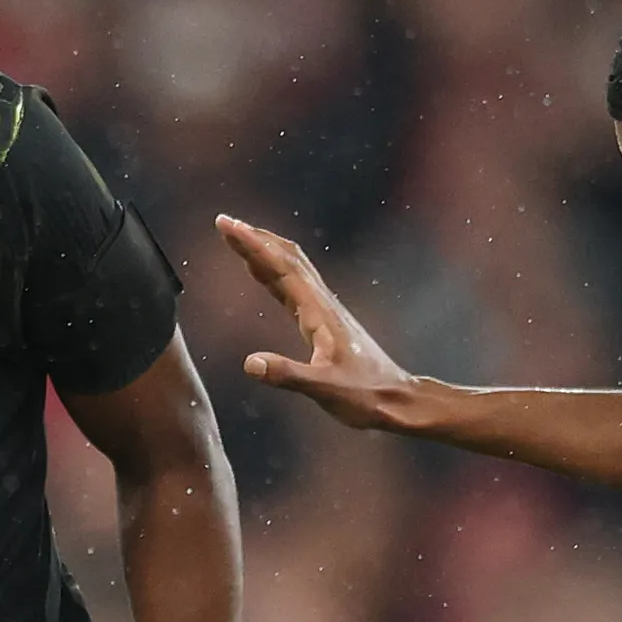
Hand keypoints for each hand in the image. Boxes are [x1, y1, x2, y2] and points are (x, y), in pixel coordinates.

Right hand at [216, 216, 427, 431]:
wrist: (397, 399)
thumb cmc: (365, 395)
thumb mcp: (324, 389)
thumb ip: (288, 375)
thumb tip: (250, 363)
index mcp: (319, 313)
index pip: (281, 268)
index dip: (253, 244)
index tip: (227, 225)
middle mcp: (322, 304)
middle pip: (286, 259)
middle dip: (254, 239)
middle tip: (225, 222)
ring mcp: (324, 311)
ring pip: (291, 269)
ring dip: (264, 251)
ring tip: (237, 237)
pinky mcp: (324, 322)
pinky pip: (294, 287)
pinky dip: (274, 273)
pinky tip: (262, 273)